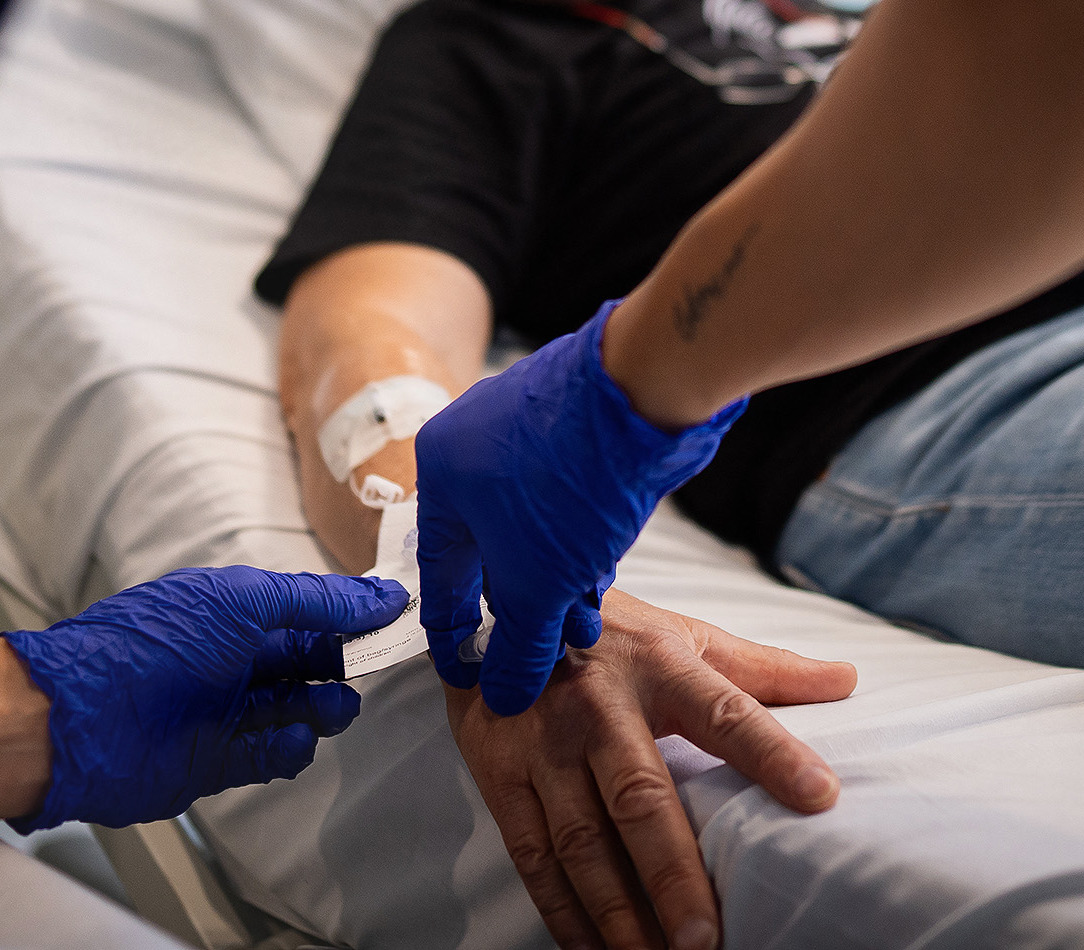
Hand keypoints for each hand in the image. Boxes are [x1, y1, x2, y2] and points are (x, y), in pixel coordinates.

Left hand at [3, 565, 407, 829]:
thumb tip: (382, 594)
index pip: (302, 609)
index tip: (395, 616)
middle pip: (301, 661)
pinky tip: (297, 738)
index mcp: (227, 611)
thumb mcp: (241, 603)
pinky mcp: (211, 763)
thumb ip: (314, 601)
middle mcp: (225, 659)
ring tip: (335, 706)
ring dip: (321, 707)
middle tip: (374, 665)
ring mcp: (218, 713)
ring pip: (290, 709)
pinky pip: (266, 757)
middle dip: (340, 662)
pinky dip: (289, 749)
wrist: (81, 721)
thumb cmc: (155, 646)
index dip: (347, 612)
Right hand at [416, 300, 743, 714]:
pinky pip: (563, 496)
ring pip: (531, 526)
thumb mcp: (537, 584)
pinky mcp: (572, 420)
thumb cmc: (571, 478)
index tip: (466, 670)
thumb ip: (517, 647)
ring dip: (556, 579)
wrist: (644, 389)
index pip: (438, 573)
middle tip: (542, 649)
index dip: (454, 633)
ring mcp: (525, 426)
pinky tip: (602, 570)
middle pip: (489, 549)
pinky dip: (578, 541)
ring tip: (583, 621)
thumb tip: (502, 694)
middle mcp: (474, 442)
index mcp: (441, 472)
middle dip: (521, 607)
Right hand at [445, 591, 855, 949]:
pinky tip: (595, 949)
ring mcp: (542, 743)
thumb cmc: (609, 634)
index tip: (820, 797)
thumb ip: (762, 669)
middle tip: (706, 937)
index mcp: (658, 666)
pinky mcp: (500, 775)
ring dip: (619, 910)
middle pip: (641, 798)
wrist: (498, 609)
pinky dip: (564, 911)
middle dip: (673, 873)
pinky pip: (533, 856)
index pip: (726, 713)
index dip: (773, 753)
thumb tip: (846, 680)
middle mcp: (597, 706)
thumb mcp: (684, 635)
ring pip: (582, 842)